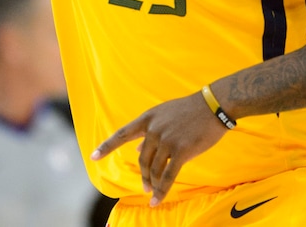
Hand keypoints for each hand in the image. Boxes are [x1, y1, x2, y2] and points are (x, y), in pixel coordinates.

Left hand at [91, 91, 226, 205]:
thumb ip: (150, 131)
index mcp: (148, 118)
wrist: (212, 106)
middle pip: (142, 159)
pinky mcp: (181, 151)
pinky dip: (162, 190)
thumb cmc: (189, 111)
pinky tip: (157, 200)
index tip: (93, 157)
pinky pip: (168, 176)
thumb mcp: (165, 115)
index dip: (107, 146)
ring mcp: (167, 140)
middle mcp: (154, 129)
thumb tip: (138, 149)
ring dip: (153, 184)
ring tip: (153, 192)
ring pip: (154, 169)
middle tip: (145, 187)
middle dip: (143, 175)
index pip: (122, 133)